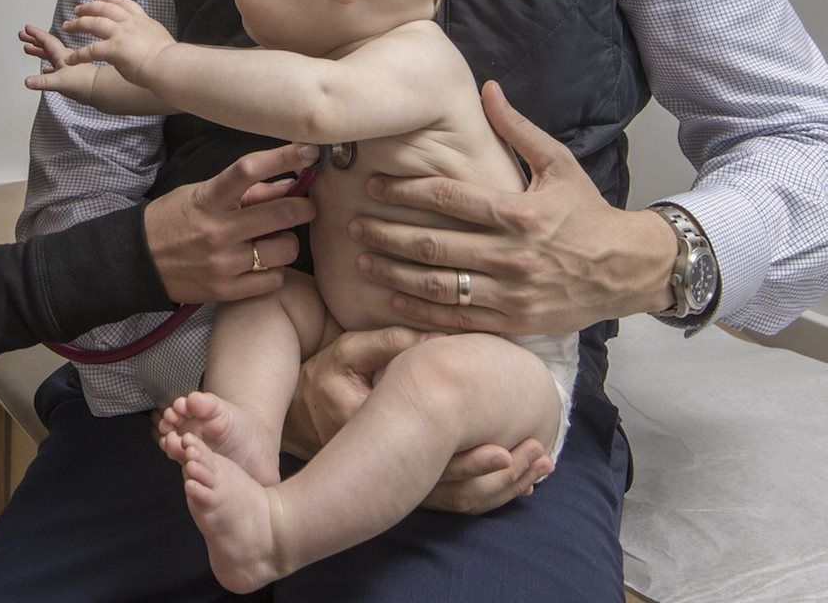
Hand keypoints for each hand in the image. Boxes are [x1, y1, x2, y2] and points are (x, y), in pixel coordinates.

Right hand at [19, 24, 101, 102]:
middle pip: (46, 45)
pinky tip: (44, 69)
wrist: (99, 90)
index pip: (46, 40)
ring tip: (27, 48)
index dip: (36, 34)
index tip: (27, 28)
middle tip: (22, 35)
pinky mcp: (70, 74)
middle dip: (33, 39)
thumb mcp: (59, 82)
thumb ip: (42, 81)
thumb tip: (27, 81)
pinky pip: (55, 67)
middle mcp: (64, 58)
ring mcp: (67, 66)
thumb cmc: (84, 83)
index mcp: (61, 55)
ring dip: (38, 50)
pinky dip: (47, 65)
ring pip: (50, 55)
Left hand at [64, 0, 175, 84]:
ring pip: (93, 23)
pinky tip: (69, 60)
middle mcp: (129, 23)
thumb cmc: (169, 59)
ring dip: (78, 24)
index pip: (123, 3)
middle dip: (88, 7)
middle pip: (104, 8)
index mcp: (141, 20)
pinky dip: (78, 55)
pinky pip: (90, 50)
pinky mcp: (113, 49)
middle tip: (77, 9)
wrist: (169, 65)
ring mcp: (120, 34)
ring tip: (67, 26)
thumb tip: (150, 40)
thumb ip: (150, 35)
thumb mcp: (160, 37)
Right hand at [143, 143, 317, 304]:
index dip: (284, 157)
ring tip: (276, 240)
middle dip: (305, 207)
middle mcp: (217, 230)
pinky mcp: (225, 291)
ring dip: (289, 242)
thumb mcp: (202, 194)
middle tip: (306, 206)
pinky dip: (275, 270)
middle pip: (281, 213)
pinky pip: (273, 279)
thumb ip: (246, 193)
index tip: (310, 152)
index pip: (249, 170)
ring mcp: (223, 263)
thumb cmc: (175, 220)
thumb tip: (290, 185)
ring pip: (285, 249)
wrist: (138, 261)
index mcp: (209, 198)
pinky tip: (263, 264)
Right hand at [279, 326, 552, 515]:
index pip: (428, 458)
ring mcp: (395, 481)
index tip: (506, 448)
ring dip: (499, 489)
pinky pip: (448, 499)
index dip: (469, 460)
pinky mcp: (403, 484)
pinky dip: (485, 492)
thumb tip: (439, 339)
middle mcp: (384, 468)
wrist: (300, 408)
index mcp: (373, 436)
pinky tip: (517, 480)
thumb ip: (389, 342)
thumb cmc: (327, 373)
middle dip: (498, 479)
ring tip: (538, 471)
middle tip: (538, 460)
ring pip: (453, 500)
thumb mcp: (349, 351)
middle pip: (449, 487)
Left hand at [355, 81, 676, 334]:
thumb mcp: (559, 163)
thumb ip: (517, 129)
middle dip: (386, 233)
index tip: (373, 184)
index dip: (404, 190)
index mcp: (519, 212)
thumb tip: (487, 88)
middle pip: (432, 244)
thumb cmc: (588, 212)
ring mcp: (512, 294)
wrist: (630, 269)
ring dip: (394, 273)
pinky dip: (421, 312)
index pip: (448, 198)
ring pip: (438, 285)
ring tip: (363, 259)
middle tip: (353, 224)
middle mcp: (512, 255)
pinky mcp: (514, 323)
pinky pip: (458, 319)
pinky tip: (393, 299)